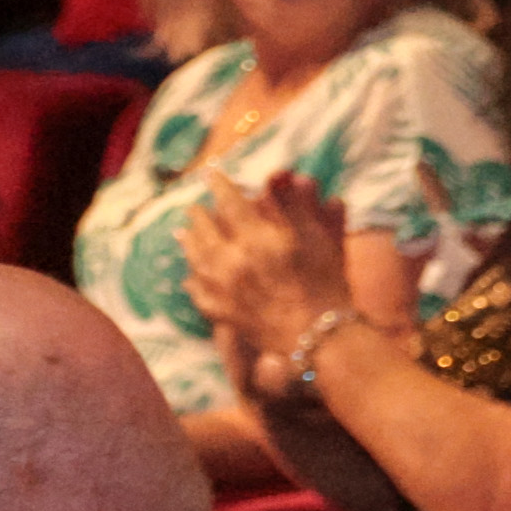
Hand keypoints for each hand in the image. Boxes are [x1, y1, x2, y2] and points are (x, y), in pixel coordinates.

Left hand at [178, 170, 356, 358]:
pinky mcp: (220, 311)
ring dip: (189, 241)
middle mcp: (231, 259)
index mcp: (257, 238)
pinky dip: (192, 279)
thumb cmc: (328, 283)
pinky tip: (190, 275)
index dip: (220, 185)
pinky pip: (197, 290)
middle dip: (199, 213)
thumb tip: (281, 173)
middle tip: (195, 205)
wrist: (319, 336)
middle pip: (204, 228)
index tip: (212, 174)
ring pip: (195, 256)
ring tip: (183, 232)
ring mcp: (221, 288)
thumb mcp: (320, 237)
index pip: (230, 201)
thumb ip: (298, 205)